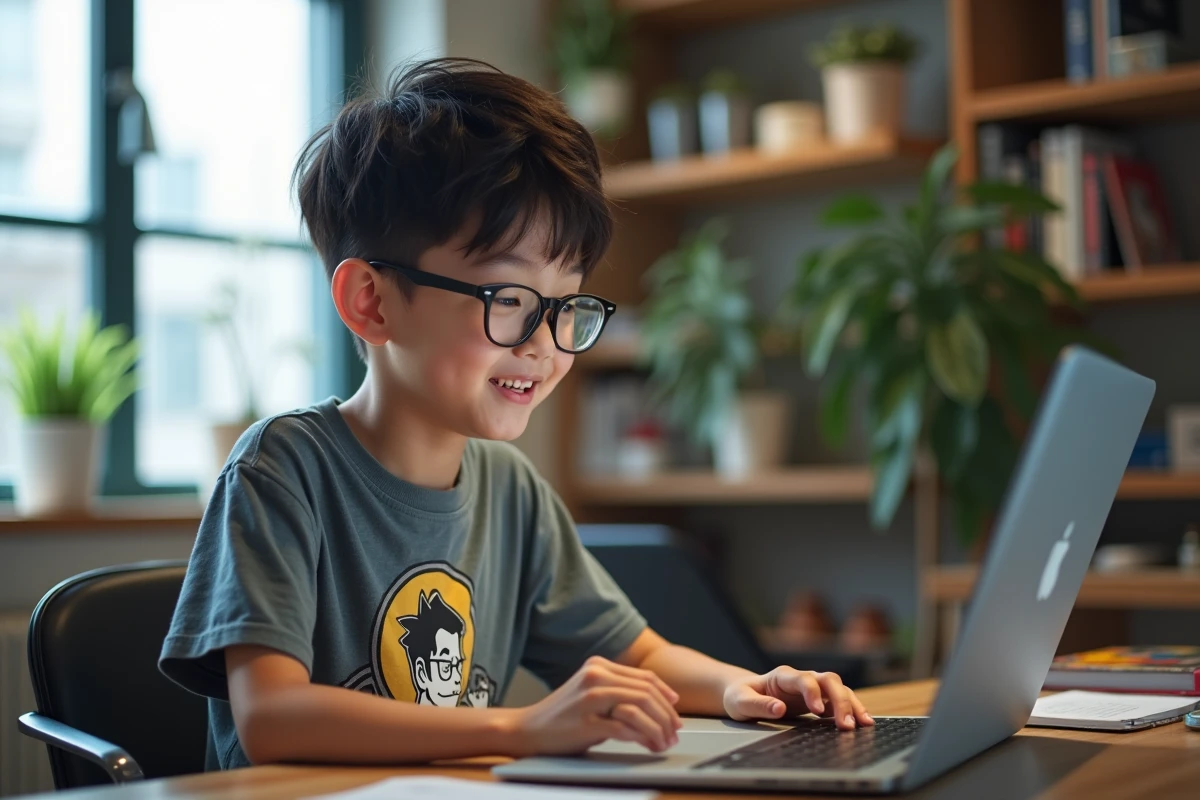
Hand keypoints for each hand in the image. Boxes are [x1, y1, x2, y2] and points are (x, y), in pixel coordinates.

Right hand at [510, 655, 681, 755]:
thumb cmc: (562, 716)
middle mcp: (595, 676)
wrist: (527, 729)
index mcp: (598, 665)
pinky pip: (625, 728)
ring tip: (664, 741)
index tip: (675, 710)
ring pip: (640, 707)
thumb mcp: (590, 693)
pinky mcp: (586, 722)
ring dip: (658, 727)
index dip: (665, 694)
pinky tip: (648, 745)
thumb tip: (656, 702)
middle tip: (674, 731)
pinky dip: (642, 738)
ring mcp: (590, 698)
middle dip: (666, 714)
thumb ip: (617, 690)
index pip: (644, 677)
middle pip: (646, 692)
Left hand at [722, 667, 873, 730]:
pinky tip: (863, 723)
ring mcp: (813, 688)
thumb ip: (757, 705)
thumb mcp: (740, 702)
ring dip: (852, 705)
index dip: (812, 692)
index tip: (817, 711)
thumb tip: (779, 708)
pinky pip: (840, 701)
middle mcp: (801, 678)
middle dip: (840, 700)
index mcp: (782, 676)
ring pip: (839, 689)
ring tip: (863, 724)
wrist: (743, 694)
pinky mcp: (819, 700)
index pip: (803, 679)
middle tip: (847, 724)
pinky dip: (852, 710)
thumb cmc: (740, 696)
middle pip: (828, 680)